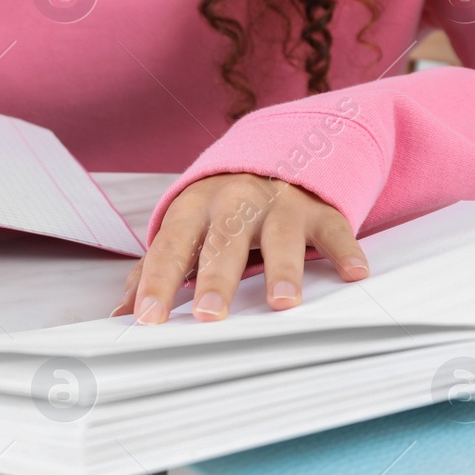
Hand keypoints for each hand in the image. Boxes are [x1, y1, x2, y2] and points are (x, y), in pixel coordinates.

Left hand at [111, 173, 368, 322]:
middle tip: (207, 314)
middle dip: (215, 278)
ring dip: (282, 267)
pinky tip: (354, 274)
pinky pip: (335, 229)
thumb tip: (121, 314)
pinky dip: (345, 251)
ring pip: (280, 236)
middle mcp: (235, 203)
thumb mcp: (185, 231)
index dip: (156, 283)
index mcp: (193, 210)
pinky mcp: (320, 210)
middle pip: (223, 242)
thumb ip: (154, 269)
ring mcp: (280, 204)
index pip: (170, 249)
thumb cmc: (219, 211)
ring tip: (281, 302)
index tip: (146, 318)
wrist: (273, 157)